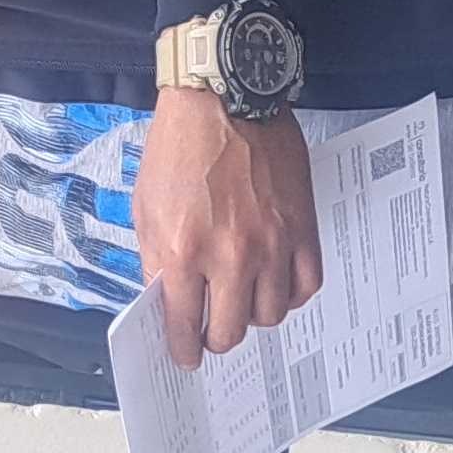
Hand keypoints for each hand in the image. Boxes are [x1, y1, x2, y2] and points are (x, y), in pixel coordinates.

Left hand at [136, 89, 320, 365]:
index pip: (184, 327)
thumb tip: (168, 304)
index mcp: (182, 251)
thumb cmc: (182, 146)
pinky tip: (274, 281)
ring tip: (243, 295)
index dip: (184, 351)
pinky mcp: (301, 228)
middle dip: (217, 337)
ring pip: (269, 316)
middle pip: (230, 333)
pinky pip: (304, 287)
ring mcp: (271, 244)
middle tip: (213, 327)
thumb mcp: (147, 206)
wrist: (227, 96)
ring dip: (253, 313)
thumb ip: (156, 261)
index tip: (186, 356)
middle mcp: (230, 256)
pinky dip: (289, 293)